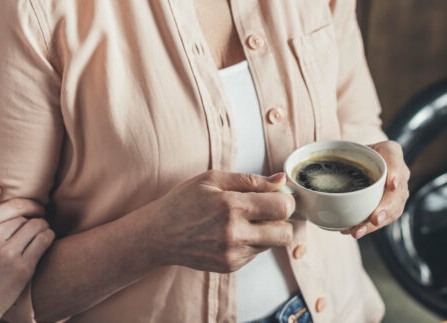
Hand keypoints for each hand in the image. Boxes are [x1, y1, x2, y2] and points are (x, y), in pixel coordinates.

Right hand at [0, 185, 54, 322]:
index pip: (13, 205)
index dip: (30, 204)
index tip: (36, 207)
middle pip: (25, 216)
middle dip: (35, 217)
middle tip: (39, 221)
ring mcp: (8, 253)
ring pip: (36, 226)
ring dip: (43, 226)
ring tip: (43, 230)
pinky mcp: (22, 268)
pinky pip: (43, 241)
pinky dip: (48, 237)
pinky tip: (46, 239)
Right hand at [146, 170, 293, 273]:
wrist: (158, 235)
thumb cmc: (183, 202)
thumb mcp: (212, 179)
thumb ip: (250, 180)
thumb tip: (280, 180)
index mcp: (231, 206)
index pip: (282, 208)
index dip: (287, 199)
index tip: (280, 195)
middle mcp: (234, 234)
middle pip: (286, 233)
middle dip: (284, 220)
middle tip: (270, 209)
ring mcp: (233, 254)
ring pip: (272, 244)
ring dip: (267, 231)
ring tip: (245, 219)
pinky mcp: (231, 266)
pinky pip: (256, 253)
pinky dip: (252, 242)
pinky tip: (233, 232)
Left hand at [341, 140, 409, 238]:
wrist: (361, 162)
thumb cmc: (354, 153)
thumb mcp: (348, 146)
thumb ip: (335, 151)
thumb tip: (308, 164)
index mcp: (390, 152)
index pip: (394, 160)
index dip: (395, 173)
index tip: (391, 184)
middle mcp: (399, 172)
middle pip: (397, 192)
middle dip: (386, 207)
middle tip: (375, 218)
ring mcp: (398, 191)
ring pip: (393, 209)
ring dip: (375, 223)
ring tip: (358, 231)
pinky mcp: (392, 205)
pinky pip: (385, 218)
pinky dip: (369, 227)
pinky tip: (355, 230)